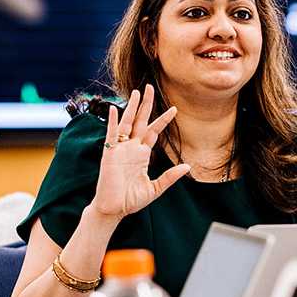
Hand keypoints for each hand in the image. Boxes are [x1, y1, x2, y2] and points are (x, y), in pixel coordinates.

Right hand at [90, 85, 189, 221]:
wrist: (114, 209)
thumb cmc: (131, 200)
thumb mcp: (155, 189)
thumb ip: (169, 177)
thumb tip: (187, 167)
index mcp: (142, 155)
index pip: (154, 132)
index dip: (163, 120)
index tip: (174, 109)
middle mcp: (131, 149)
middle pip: (140, 121)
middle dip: (146, 104)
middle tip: (150, 87)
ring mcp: (120, 150)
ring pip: (127, 123)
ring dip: (131, 108)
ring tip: (136, 92)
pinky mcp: (109, 154)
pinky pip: (111, 135)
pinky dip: (112, 122)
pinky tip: (114, 110)